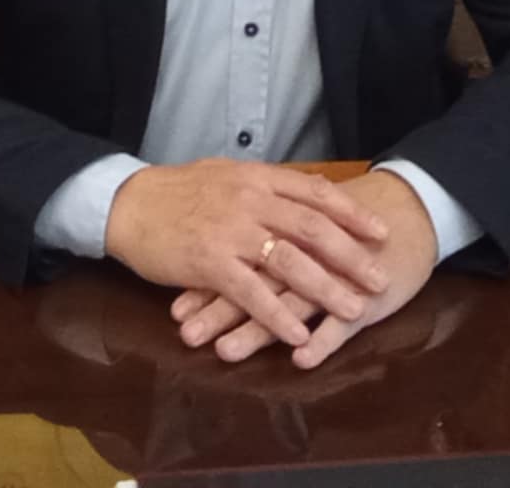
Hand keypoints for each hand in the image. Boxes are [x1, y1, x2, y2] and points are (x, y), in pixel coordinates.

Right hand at [104, 160, 391, 350]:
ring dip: (326, 289)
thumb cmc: (178, 192)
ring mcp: (230, 231)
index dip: (351, 213)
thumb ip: (266, 185)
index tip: (379, 231)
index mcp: (256, 177)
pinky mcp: (209, 262)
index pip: (315, 193)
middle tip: (380, 278)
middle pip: (312, 228)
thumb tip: (307, 190)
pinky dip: (278, 316)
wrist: (129, 203)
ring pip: (290, 261)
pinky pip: (251, 293)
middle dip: (351, 256)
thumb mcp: (227, 175)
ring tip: (355, 310)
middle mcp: (249, 200)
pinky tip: (298, 335)